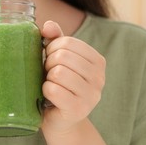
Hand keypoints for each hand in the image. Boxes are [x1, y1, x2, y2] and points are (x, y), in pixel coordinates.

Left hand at [40, 20, 105, 135]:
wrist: (60, 119)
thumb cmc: (58, 84)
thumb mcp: (59, 59)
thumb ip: (55, 39)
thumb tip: (48, 25)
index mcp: (98, 61)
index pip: (67, 42)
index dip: (51, 48)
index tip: (50, 59)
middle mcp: (100, 77)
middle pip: (62, 56)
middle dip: (48, 64)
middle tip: (49, 74)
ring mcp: (92, 95)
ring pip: (58, 73)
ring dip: (47, 78)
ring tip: (52, 85)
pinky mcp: (78, 109)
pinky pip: (53, 90)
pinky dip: (45, 91)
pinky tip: (49, 96)